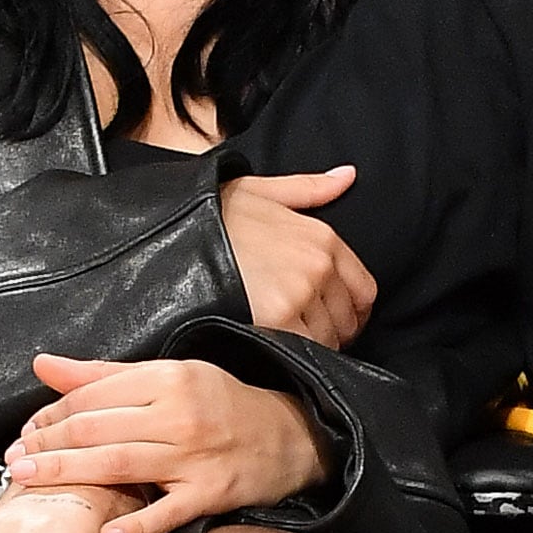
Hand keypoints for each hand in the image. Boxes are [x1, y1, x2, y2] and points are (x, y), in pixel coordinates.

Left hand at [5, 353, 337, 532]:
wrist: (290, 436)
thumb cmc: (220, 405)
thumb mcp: (168, 376)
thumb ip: (102, 374)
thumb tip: (43, 364)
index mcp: (169, 378)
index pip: (94, 395)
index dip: (52, 413)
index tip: (27, 430)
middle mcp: (181, 414)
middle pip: (98, 430)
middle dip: (48, 445)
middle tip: (14, 460)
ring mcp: (196, 457)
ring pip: (119, 466)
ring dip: (69, 475)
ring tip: (30, 482)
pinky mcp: (211, 495)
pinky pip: (167, 513)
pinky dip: (135, 525)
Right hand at [219, 168, 376, 346]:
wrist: (168, 233)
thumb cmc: (211, 213)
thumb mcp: (261, 190)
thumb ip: (309, 188)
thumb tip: (348, 176)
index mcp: (323, 238)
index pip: (364, 290)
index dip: (352, 311)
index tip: (334, 320)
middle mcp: (319, 266)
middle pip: (346, 321)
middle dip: (329, 331)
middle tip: (301, 333)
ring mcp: (300, 294)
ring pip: (326, 341)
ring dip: (308, 345)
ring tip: (281, 340)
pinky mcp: (278, 319)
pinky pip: (303, 351)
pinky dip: (292, 356)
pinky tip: (271, 349)